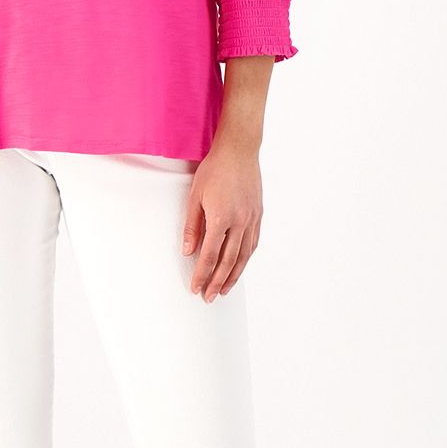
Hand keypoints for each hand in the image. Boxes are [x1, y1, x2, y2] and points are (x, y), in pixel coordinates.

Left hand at [183, 136, 261, 299]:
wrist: (239, 150)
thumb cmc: (214, 170)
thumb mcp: (194, 197)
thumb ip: (192, 226)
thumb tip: (188, 252)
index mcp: (221, 218)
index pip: (210, 255)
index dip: (202, 274)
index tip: (195, 288)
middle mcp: (240, 222)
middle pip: (228, 261)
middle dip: (217, 282)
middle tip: (209, 297)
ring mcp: (252, 219)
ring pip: (244, 256)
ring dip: (233, 276)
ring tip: (224, 289)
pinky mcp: (258, 215)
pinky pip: (253, 243)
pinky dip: (245, 259)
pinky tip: (239, 266)